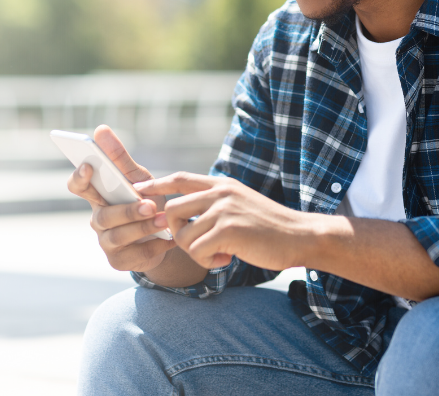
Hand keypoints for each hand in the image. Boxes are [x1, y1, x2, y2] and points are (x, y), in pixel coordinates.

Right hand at [67, 125, 175, 272]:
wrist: (163, 234)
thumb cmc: (145, 200)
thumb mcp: (137, 177)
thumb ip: (119, 157)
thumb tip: (100, 129)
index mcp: (98, 195)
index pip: (78, 185)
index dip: (79, 177)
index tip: (89, 166)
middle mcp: (97, 219)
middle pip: (103, 215)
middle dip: (127, 211)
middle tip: (150, 205)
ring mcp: (106, 242)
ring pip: (118, 236)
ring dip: (143, 227)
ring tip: (164, 220)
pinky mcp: (118, 260)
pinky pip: (134, 254)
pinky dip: (153, 245)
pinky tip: (168, 238)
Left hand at [134, 173, 307, 270]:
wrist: (300, 236)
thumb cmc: (269, 226)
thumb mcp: (240, 203)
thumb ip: (215, 202)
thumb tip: (183, 212)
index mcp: (221, 184)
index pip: (180, 178)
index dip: (157, 184)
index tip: (138, 188)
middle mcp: (220, 192)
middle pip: (172, 208)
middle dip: (175, 233)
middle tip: (196, 244)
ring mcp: (224, 209)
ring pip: (182, 234)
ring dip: (195, 251)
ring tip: (218, 253)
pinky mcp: (228, 230)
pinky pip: (196, 249)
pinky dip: (207, 261)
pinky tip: (226, 259)